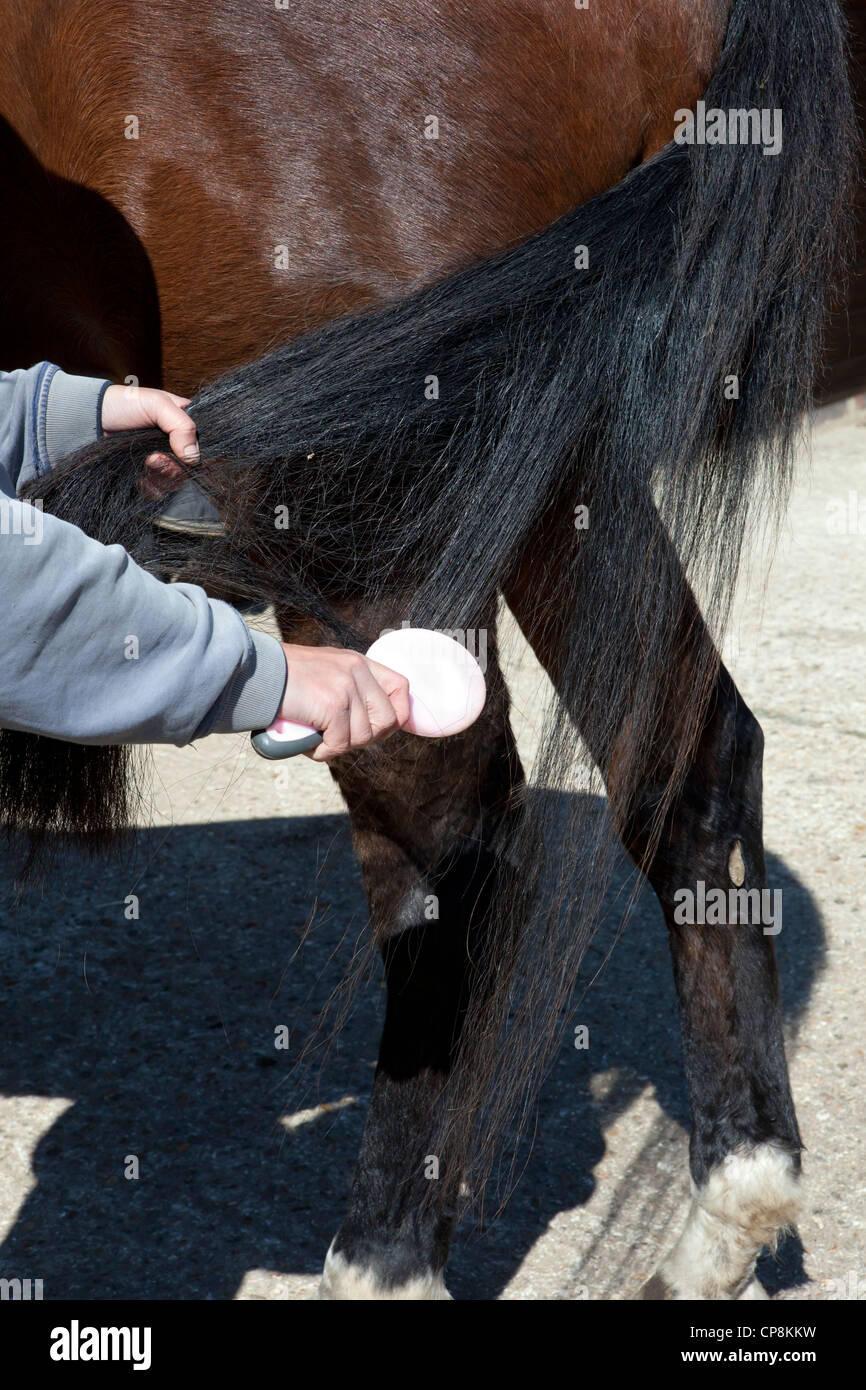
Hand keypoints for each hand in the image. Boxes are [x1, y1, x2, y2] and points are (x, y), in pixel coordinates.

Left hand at [101, 384, 198, 496]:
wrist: (93, 419)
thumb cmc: (125, 404)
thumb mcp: (157, 404)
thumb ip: (181, 426)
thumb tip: (193, 458)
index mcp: (183, 424)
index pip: (204, 445)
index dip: (202, 454)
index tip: (188, 457)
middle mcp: (175, 445)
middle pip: (190, 468)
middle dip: (174, 467)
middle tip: (155, 457)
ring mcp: (160, 461)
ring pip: (175, 482)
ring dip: (162, 476)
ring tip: (146, 462)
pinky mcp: (145, 475)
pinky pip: (158, 491)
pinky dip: (150, 487)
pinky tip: (139, 476)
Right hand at [278, 645, 410, 760]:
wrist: (255, 673)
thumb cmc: (282, 679)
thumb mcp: (325, 672)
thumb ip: (348, 689)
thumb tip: (367, 724)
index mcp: (358, 662)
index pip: (401, 687)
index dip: (398, 714)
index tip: (380, 730)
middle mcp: (357, 671)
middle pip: (388, 720)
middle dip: (365, 738)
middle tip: (339, 738)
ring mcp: (346, 687)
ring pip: (362, 737)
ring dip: (338, 746)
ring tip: (316, 737)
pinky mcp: (333, 706)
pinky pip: (339, 745)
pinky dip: (322, 751)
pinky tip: (308, 742)